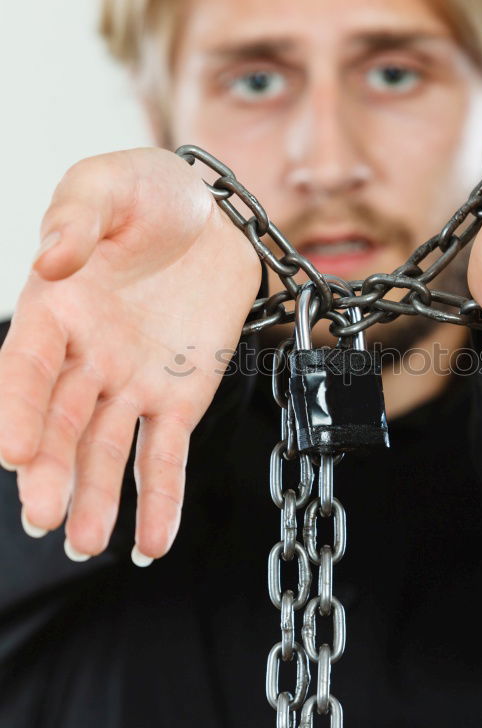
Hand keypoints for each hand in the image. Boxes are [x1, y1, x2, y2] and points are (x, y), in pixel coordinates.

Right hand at [0, 149, 259, 560]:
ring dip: (95, 497)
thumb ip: (77, 215)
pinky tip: (152, 543)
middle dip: (51, 471)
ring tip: (86, 543)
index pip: (26, 368)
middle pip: (60, 422)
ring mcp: (132, 383)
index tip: (14, 452)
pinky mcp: (179, 398)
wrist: (215, 216)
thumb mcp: (110, 183)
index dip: (16, 410)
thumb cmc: (153, 193)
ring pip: (106, 450)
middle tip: (46, 517)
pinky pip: (166, 455)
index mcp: (57, 310)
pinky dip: (160, 499)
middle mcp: (86, 357)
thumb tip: (50, 256)